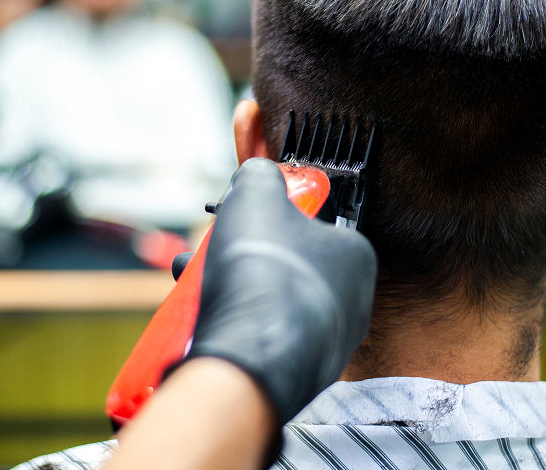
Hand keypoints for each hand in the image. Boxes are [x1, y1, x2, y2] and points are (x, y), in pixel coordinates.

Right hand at [188, 158, 376, 424]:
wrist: (249, 359)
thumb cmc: (263, 273)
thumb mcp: (255, 194)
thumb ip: (260, 174)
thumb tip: (256, 172)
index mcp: (355, 255)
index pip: (314, 224)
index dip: (272, 215)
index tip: (241, 214)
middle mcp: (350, 301)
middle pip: (285, 263)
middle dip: (240, 252)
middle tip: (209, 248)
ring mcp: (325, 342)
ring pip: (269, 301)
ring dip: (226, 285)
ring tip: (189, 278)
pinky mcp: (296, 372)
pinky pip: (261, 336)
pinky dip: (232, 323)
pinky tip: (201, 317)